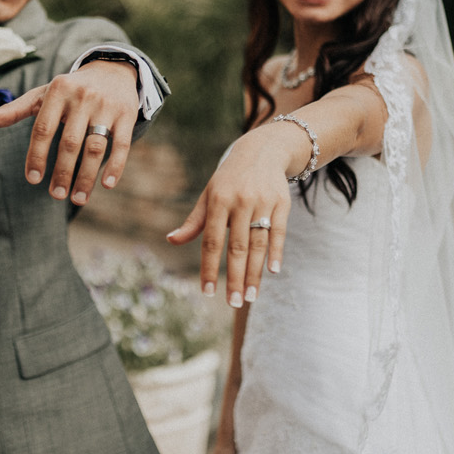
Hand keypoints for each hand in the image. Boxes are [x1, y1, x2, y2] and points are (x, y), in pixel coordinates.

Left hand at [0, 59, 139, 205]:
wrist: (112, 70)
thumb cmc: (70, 90)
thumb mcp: (42, 96)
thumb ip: (13, 110)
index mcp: (57, 91)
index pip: (43, 129)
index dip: (36, 155)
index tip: (33, 179)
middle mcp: (82, 97)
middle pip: (70, 142)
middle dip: (62, 172)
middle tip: (56, 195)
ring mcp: (106, 106)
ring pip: (95, 147)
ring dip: (86, 177)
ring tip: (77, 199)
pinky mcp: (127, 114)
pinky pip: (122, 144)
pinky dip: (115, 166)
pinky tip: (106, 185)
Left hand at [167, 132, 294, 307]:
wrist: (262, 150)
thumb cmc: (229, 179)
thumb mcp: (209, 195)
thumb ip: (194, 221)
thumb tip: (171, 240)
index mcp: (218, 200)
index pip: (211, 241)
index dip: (208, 267)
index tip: (207, 293)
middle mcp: (240, 202)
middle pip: (237, 247)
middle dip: (234, 278)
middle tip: (232, 303)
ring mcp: (263, 202)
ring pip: (258, 244)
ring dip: (254, 273)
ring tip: (250, 297)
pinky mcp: (282, 203)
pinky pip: (278, 232)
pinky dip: (276, 253)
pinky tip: (272, 272)